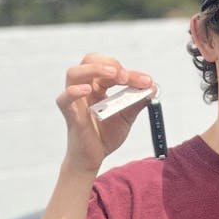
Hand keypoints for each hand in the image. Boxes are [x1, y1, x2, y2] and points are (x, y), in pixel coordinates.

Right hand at [55, 53, 155, 173]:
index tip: (147, 82)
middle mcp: (84, 88)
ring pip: (74, 73)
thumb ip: (137, 102)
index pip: (111, 69)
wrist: (93, 158)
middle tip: (126, 76)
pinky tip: (87, 90)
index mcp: (98, 86)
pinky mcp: (70, 114)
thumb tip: (153, 88)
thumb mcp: (126, 117)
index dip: (130, 73)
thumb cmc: (105, 135)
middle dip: (110, 63)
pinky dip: (74, 91)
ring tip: (114, 75)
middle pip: (90, 61)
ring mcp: (75, 100)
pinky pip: (65, 98)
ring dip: (95, 69)